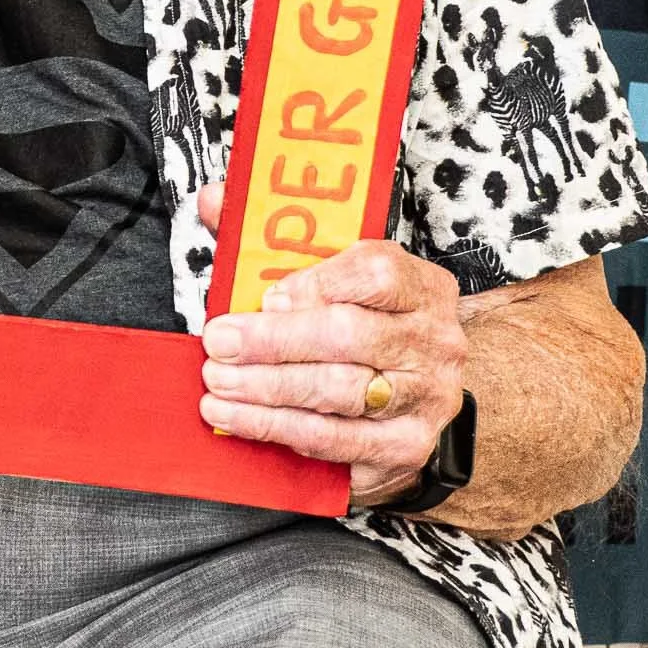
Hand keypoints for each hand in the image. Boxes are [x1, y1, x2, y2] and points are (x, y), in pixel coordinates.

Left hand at [195, 182, 466, 506]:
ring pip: (341, 392)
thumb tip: (214, 201)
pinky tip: (244, 421)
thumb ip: (271, 236)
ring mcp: (427, 396)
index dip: (314, 285)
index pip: (374, 273)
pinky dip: (285, 430)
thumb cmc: (356, 317)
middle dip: (272, 343)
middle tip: (217, 346)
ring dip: (268, 392)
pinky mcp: (409, 446)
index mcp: (419, 284)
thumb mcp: (329, 270)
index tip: (264, 299)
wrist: (408, 388)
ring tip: (216, 387)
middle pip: (349, 336)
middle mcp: (433, 339)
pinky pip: (341, 442)